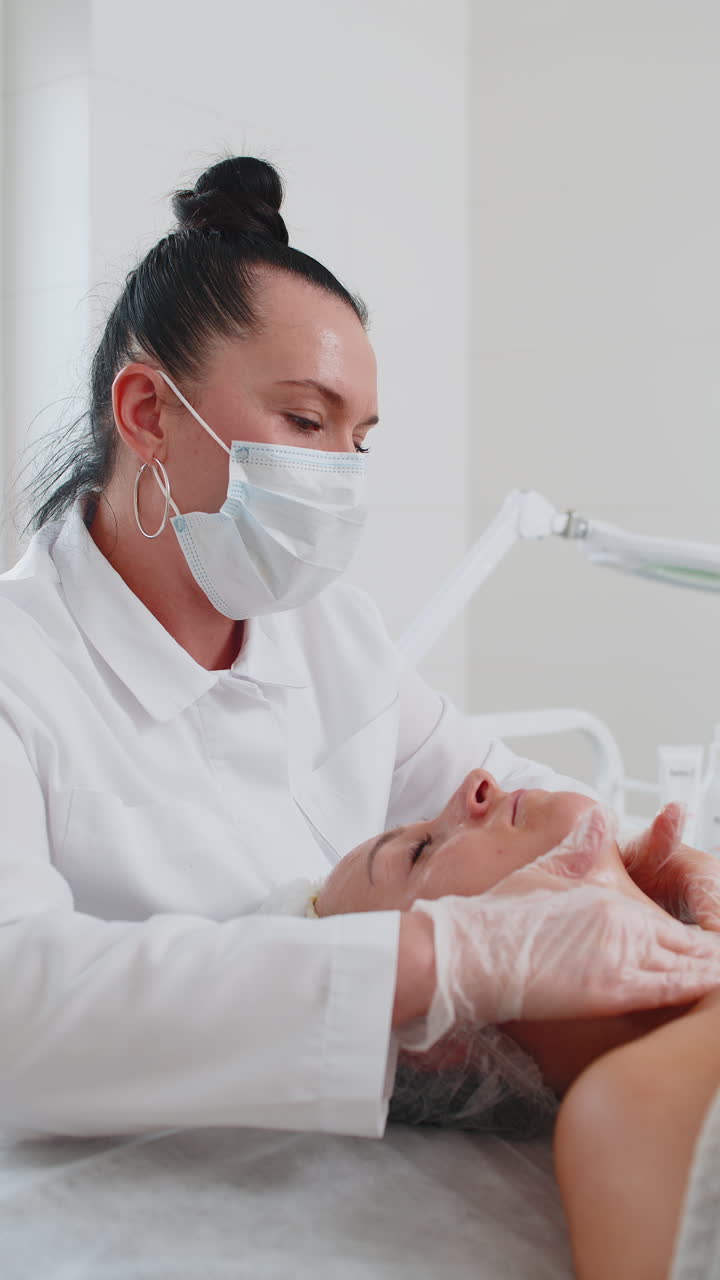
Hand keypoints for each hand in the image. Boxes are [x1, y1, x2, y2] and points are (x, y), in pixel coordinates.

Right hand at [398, 806, 719, 1050]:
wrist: (472, 951)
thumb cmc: (500, 918)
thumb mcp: (544, 873)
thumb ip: (578, 849)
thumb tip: (597, 818)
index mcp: (611, 900)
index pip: (670, 925)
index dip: (696, 943)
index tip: (710, 949)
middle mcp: (624, 923)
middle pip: (687, 946)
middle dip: (708, 956)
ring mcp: (622, 956)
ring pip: (688, 967)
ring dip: (709, 971)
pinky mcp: (612, 988)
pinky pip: (672, 989)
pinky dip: (698, 986)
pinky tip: (713, 986)